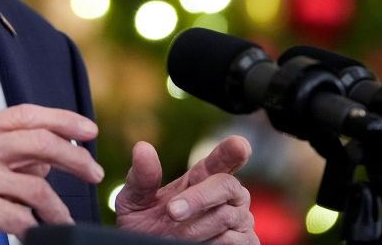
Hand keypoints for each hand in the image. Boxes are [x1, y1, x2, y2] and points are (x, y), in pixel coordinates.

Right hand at [0, 104, 103, 244]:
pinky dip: (37, 228)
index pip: (26, 114)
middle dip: (76, 157)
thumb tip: (46, 155)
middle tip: (95, 172)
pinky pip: (24, 217)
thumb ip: (3, 154)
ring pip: (37, 185)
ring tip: (64, 219)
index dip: (62, 119)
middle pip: (40, 141)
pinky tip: (37, 234)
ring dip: (57, 207)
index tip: (87, 129)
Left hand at [114, 137, 257, 243]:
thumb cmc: (144, 225)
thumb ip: (141, 177)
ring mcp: (239, 219)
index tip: (239, 146)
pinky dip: (210, 244)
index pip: (224, 158)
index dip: (233, 150)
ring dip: (196, 228)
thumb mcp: (135, 201)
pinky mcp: (246, 242)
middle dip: (199, 197)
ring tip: (175, 235)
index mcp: (203, 176)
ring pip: (226, 216)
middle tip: (172, 212)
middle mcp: (228, 194)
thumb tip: (142, 147)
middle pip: (226, 185)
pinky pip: (233, 241)